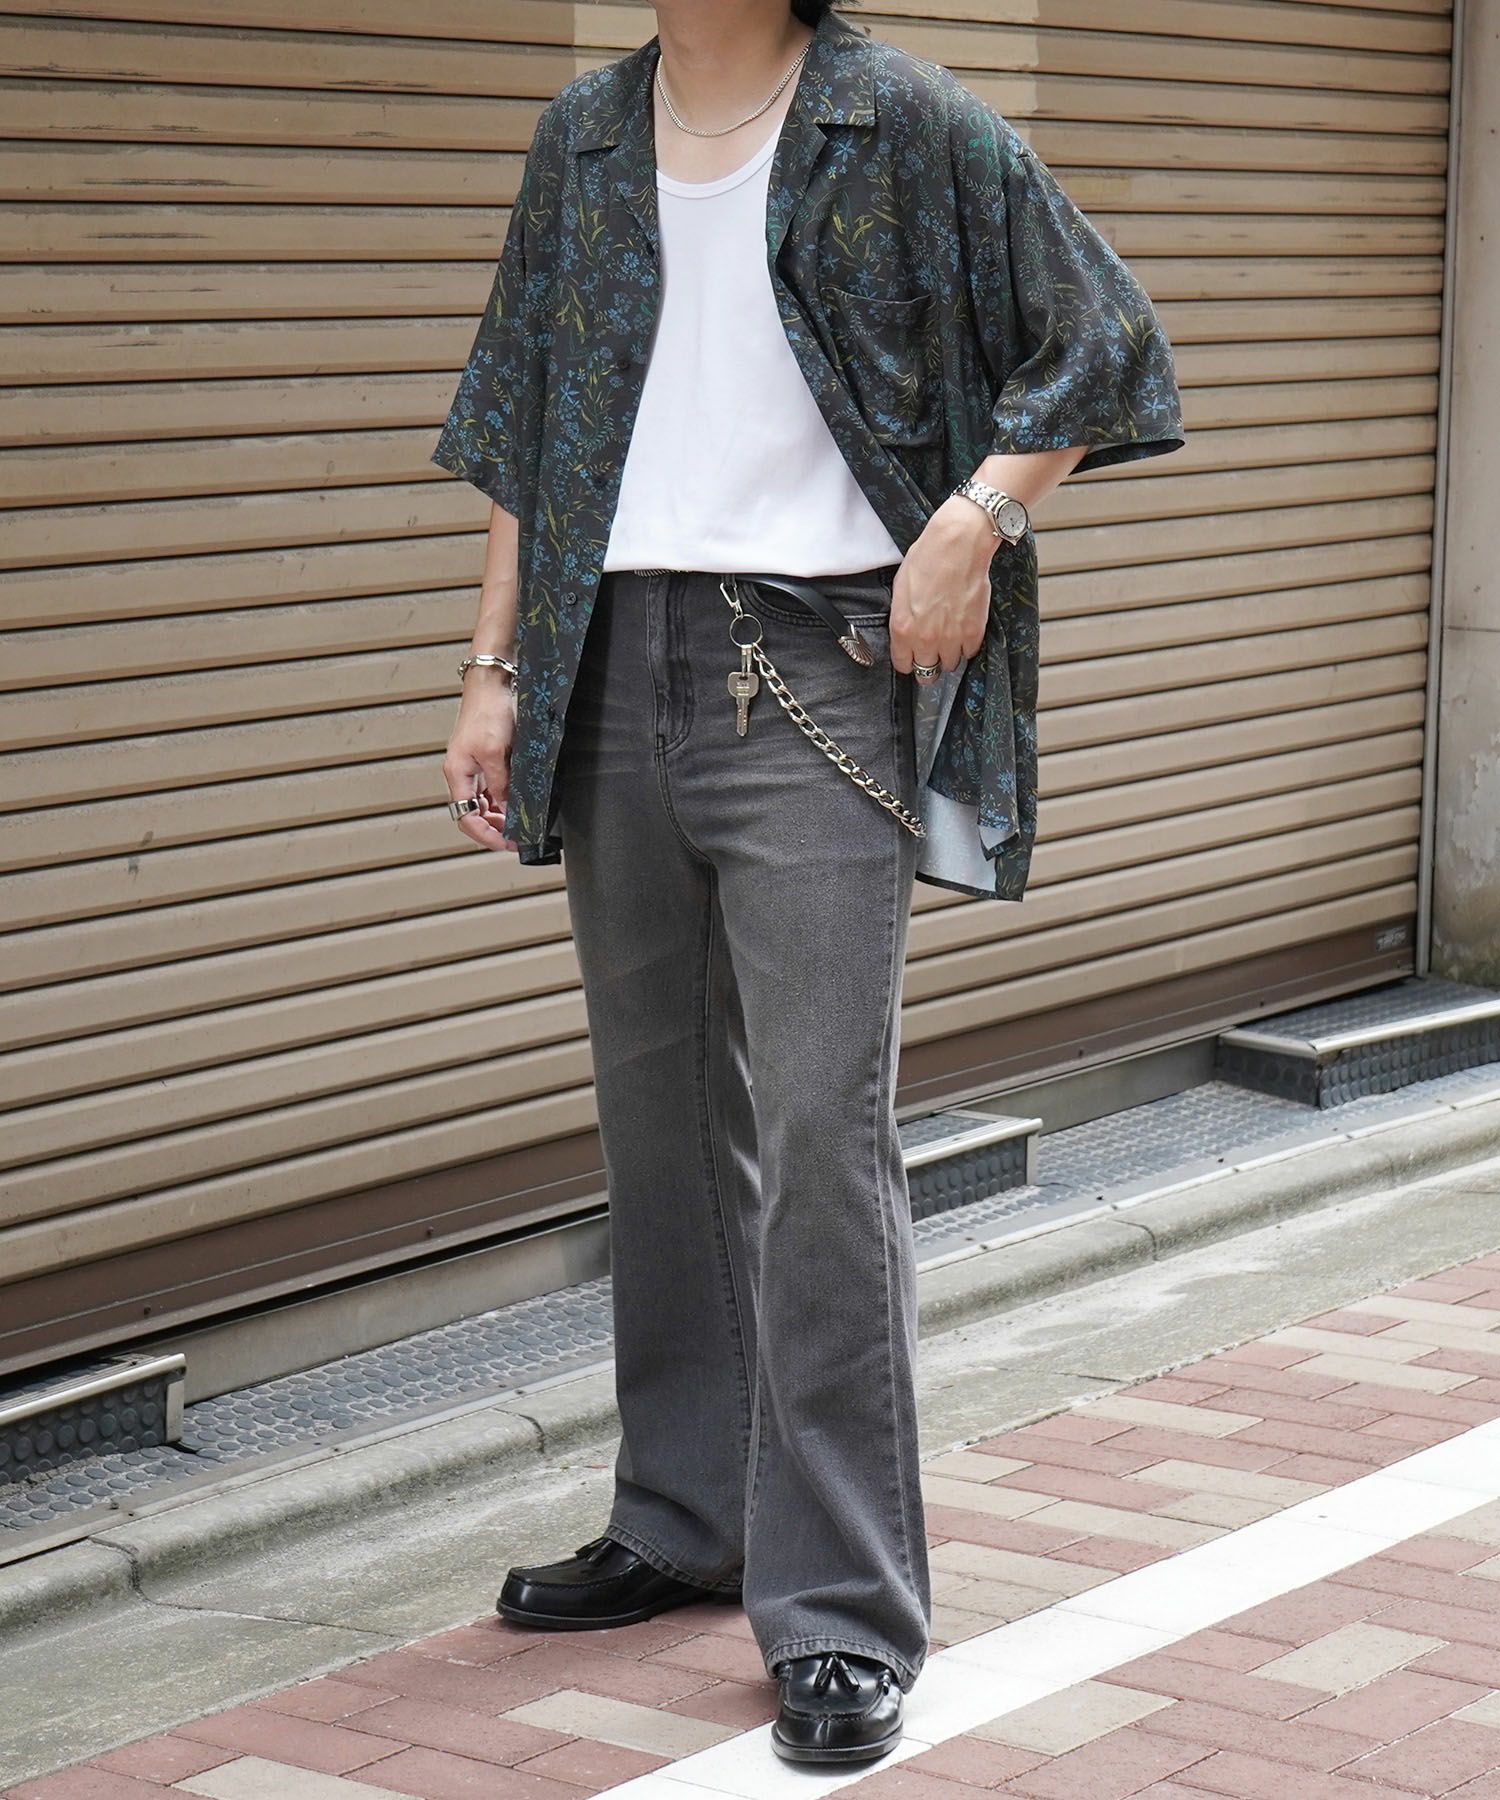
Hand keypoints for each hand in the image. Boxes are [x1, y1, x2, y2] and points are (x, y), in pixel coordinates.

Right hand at [444, 671, 518, 852]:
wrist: (492, 684)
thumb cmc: (489, 712)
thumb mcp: (497, 753)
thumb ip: (501, 784)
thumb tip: (508, 809)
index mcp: (457, 774)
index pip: (466, 818)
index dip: (485, 835)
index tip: (506, 844)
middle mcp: (461, 773)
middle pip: (472, 814)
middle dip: (494, 829)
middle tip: (517, 837)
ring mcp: (472, 767)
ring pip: (482, 803)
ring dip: (499, 816)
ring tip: (518, 823)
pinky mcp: (484, 759)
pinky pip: (491, 790)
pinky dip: (503, 800)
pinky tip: (516, 804)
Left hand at [888, 495, 999, 678]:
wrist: (957, 545)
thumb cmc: (926, 560)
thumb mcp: (900, 590)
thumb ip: (902, 619)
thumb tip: (906, 634)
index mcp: (902, 629)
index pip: (903, 665)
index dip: (908, 661)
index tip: (913, 657)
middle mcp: (926, 639)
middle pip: (927, 672)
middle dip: (928, 664)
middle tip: (932, 653)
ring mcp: (952, 638)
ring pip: (950, 666)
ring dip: (949, 656)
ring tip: (950, 640)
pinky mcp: (974, 632)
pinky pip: (970, 652)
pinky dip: (967, 645)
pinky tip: (964, 631)